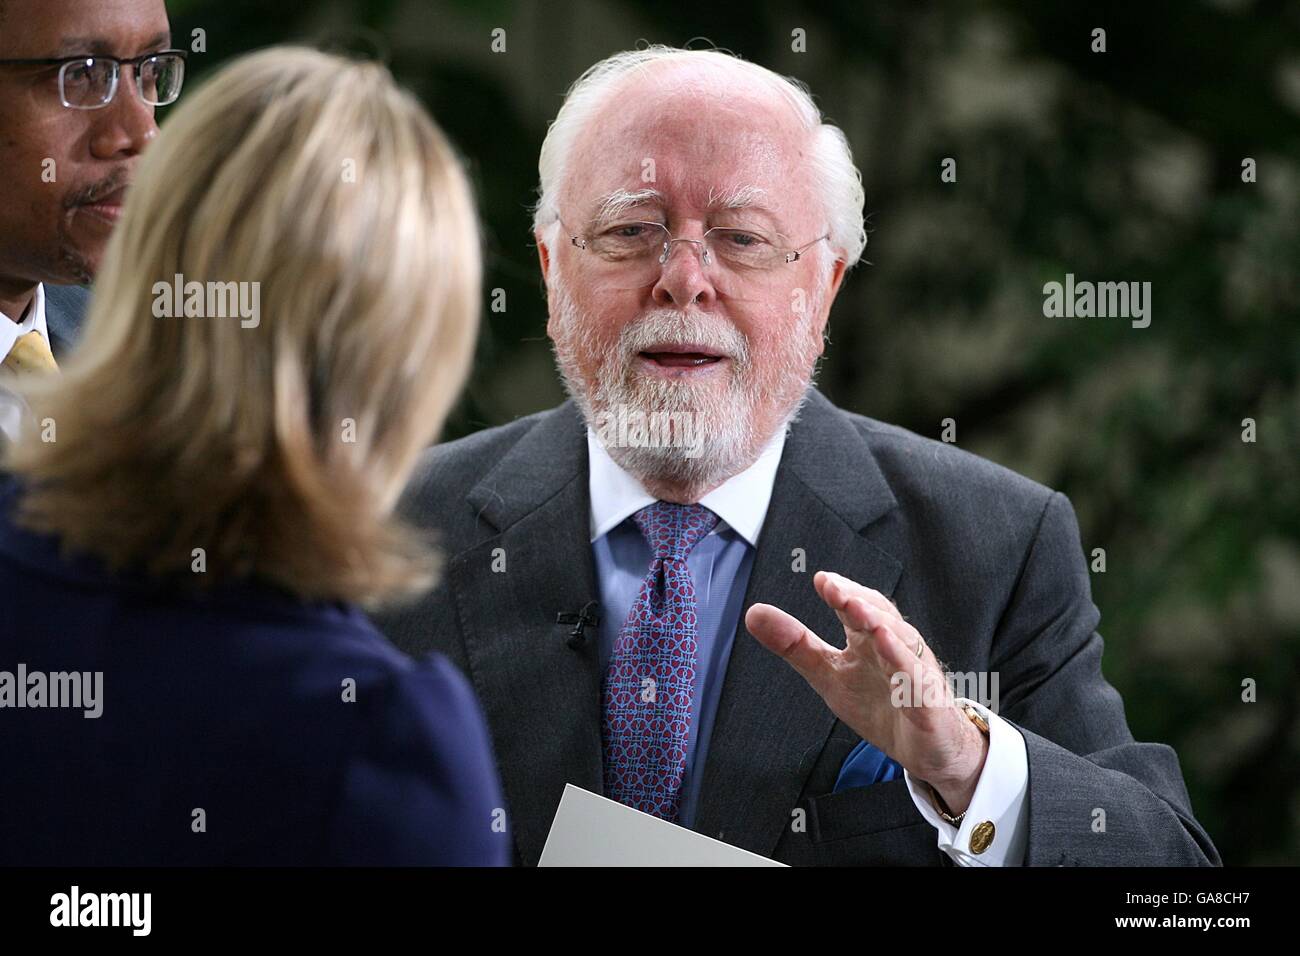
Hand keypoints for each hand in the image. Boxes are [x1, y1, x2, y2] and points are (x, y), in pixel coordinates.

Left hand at [745, 570, 987, 814]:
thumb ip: (796, 646)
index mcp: (870, 640)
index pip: (857, 608)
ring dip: (883, 628)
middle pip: (882, 619)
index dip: (841, 592)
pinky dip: (906, 671)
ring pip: (903, 647)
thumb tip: (754, 613)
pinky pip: (919, 686)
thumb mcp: (829, 676)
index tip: (820, 580)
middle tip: (835, 589)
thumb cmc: (881, 704)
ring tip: (861, 614)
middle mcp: (896, 649)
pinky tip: (891, 657)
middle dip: (859, 602)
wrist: (927, 750)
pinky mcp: (930, 706)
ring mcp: (916, 676)